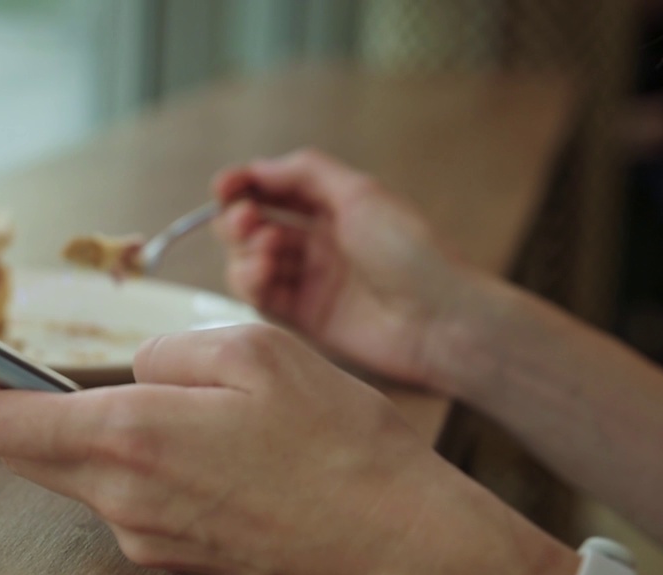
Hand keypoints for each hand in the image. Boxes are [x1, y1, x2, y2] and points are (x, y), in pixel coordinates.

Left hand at [0, 324, 576, 574]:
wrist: (402, 546)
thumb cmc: (340, 447)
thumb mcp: (255, 351)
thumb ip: (167, 352)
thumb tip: (134, 371)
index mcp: (130, 438)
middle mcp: (123, 500)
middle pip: (25, 453)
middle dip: (5, 405)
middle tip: (3, 364)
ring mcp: (148, 538)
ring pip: (80, 474)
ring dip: (82, 433)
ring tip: (149, 399)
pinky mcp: (177, 558)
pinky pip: (127, 500)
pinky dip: (131, 463)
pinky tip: (197, 447)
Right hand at [212, 149, 474, 391]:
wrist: (439, 319)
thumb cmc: (411, 252)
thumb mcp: (360, 193)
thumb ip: (306, 172)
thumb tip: (257, 166)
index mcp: (334, 206)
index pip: (273, 189)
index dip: (243, 184)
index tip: (224, 186)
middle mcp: (317, 241)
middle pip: (254, 224)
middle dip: (239, 218)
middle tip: (248, 221)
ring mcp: (309, 280)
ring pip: (250, 259)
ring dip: (246, 250)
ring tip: (265, 251)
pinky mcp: (303, 317)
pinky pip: (260, 296)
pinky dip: (250, 281)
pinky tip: (261, 274)